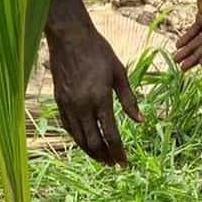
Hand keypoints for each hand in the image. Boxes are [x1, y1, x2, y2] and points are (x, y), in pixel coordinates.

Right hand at [49, 23, 141, 165]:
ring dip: (91, 152)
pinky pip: (68, 128)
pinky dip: (78, 139)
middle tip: (114, 164)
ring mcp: (68, 105)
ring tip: (102, 159)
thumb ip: (129, 99)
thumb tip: (142, 121)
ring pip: (79, 138)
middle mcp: (82, 106)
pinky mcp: (59, 101)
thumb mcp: (119, 73)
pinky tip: (85, 142)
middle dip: (105, 157)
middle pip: (93, 142)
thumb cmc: (99, 51)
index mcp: (100, 98)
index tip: (125, 163)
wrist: (70, 37)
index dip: (119, 152)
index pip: (111, 135)